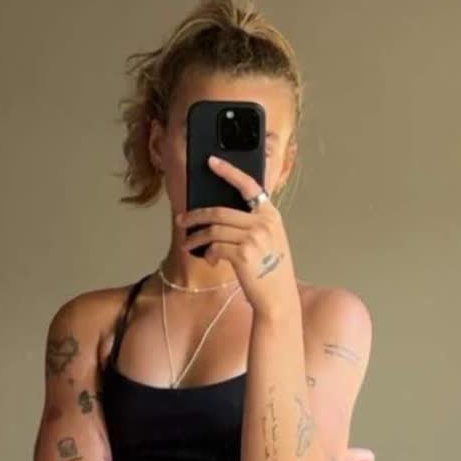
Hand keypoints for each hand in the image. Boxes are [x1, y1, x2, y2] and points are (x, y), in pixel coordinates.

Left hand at [176, 157, 296, 318]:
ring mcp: (254, 238)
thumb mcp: (270, 241)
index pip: (248, 185)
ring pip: (213, 230)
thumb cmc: (271, 271)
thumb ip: (252, 224)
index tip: (212, 162)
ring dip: (196, 238)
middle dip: (195, 216)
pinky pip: (215, 247)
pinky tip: (211, 260)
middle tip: (182, 220)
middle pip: (220, 211)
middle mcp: (264, 223)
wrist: (278, 298)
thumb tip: (216, 217)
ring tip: (188, 244)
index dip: (229, 171)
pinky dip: (209, 253)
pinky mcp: (243, 254)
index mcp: (271, 215)